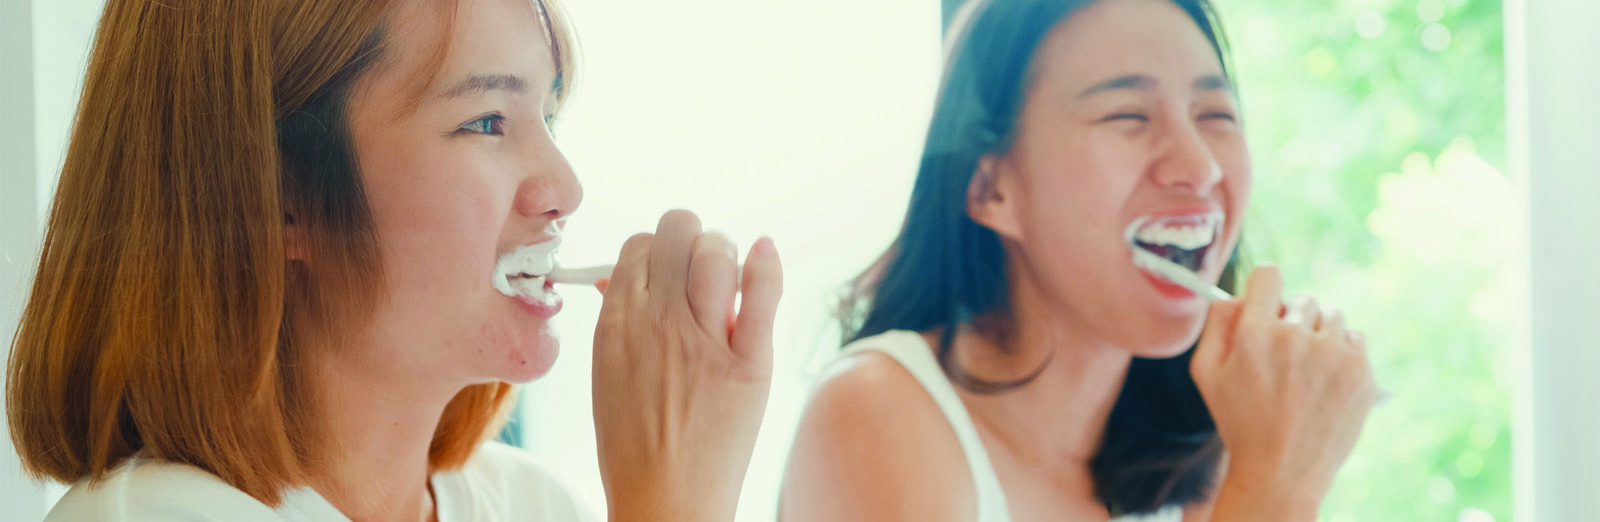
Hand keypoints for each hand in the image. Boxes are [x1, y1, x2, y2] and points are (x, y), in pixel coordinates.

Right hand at [591, 210, 782, 521]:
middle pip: (678, 231)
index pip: (639, 245)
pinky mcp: (748, 365)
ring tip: (728, 280)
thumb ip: (616, 319)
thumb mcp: (607, 372)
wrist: (665, 501)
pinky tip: (764, 253)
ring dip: (724, 252)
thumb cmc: (634, 443)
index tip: (669, 271)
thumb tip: (618, 276)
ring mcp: (703, 341)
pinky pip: (762, 293)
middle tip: (701, 269)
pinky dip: (766, 264)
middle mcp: (658, 322)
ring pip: (717, 251)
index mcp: (616, 323)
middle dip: (692, 239)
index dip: (658, 250)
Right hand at [1190, 266, 1377, 519]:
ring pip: (1331, 316)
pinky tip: (1324, 381)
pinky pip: (1354, 338)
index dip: (1264, 289)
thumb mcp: (1206, 374)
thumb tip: (1239, 296)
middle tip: (1282, 355)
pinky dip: (1341, 352)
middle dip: (1291, 320)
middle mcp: (1297, 339)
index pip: (1269, 276)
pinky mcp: (1361, 373)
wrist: (1282, 472)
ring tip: (1305, 370)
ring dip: (1318, 334)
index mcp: (1255, 335)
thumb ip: (1217, 324)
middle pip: (1301, 298)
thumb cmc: (1239, 421)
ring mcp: (1334, 356)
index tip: (1265, 305)